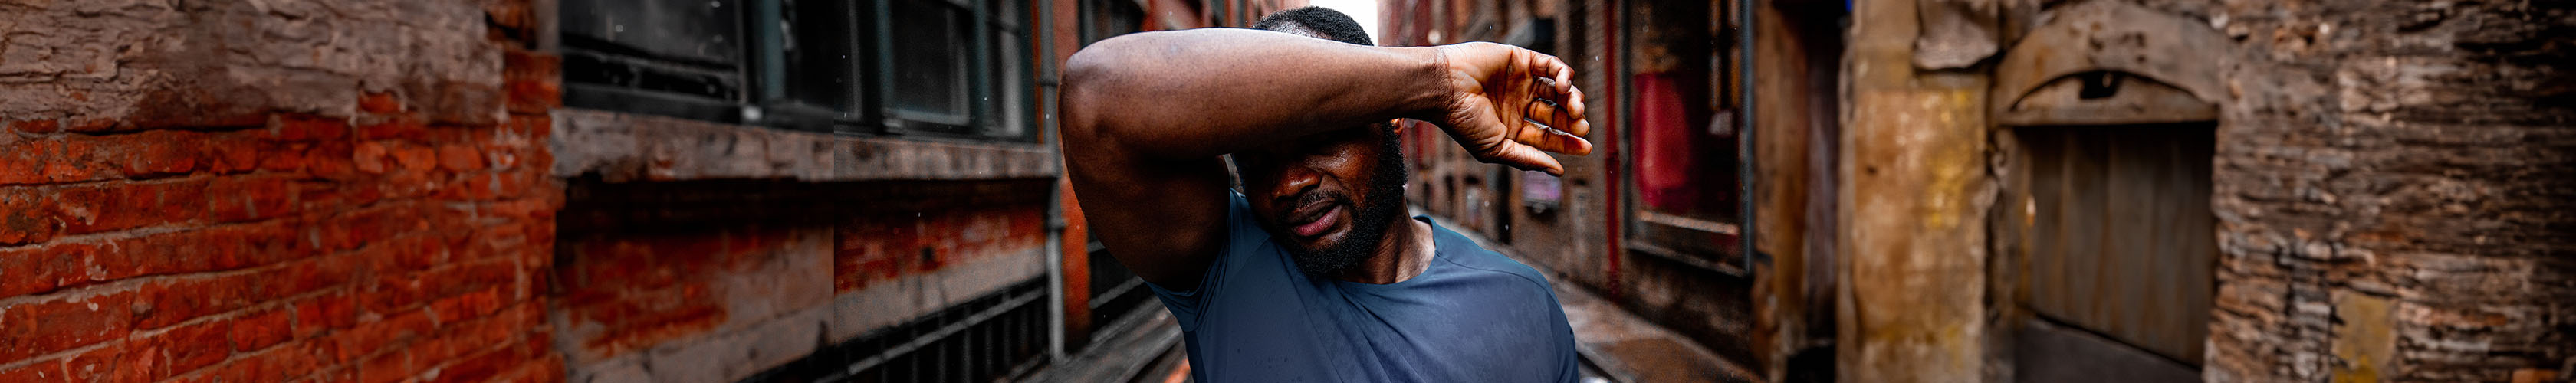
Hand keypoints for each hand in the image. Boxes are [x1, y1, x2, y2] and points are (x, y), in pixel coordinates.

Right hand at [1428, 42, 1593, 175]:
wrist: (1443, 88)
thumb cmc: (1463, 122)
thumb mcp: (1496, 149)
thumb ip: (1527, 159)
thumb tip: (1558, 171)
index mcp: (1513, 128)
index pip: (1548, 136)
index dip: (1568, 142)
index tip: (1585, 147)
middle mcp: (1520, 105)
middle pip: (1556, 114)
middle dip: (1573, 121)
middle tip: (1582, 127)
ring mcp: (1522, 82)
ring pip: (1558, 90)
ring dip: (1572, 98)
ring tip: (1575, 108)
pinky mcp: (1521, 59)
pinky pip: (1550, 65)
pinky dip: (1563, 74)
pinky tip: (1564, 85)